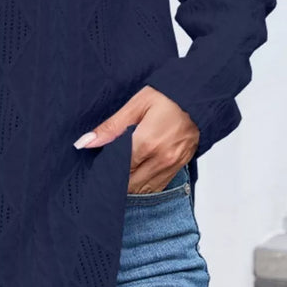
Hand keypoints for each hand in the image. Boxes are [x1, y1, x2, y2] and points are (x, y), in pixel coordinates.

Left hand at [73, 85, 198, 193]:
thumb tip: (86, 142)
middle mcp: (161, 158)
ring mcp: (172, 165)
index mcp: (147, 142)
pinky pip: (158, 187)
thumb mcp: (136, 105)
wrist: (201, 96)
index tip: (96, 168)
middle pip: (129, 183)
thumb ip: (111, 127)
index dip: (104, 170)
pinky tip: (135, 176)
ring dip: (129, 185)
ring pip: (143, 189)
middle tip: (104, 172)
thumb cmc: (168, 96)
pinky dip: (144, 185)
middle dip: (115, 180)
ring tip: (118, 175)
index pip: (117, 168)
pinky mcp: (180, 166)